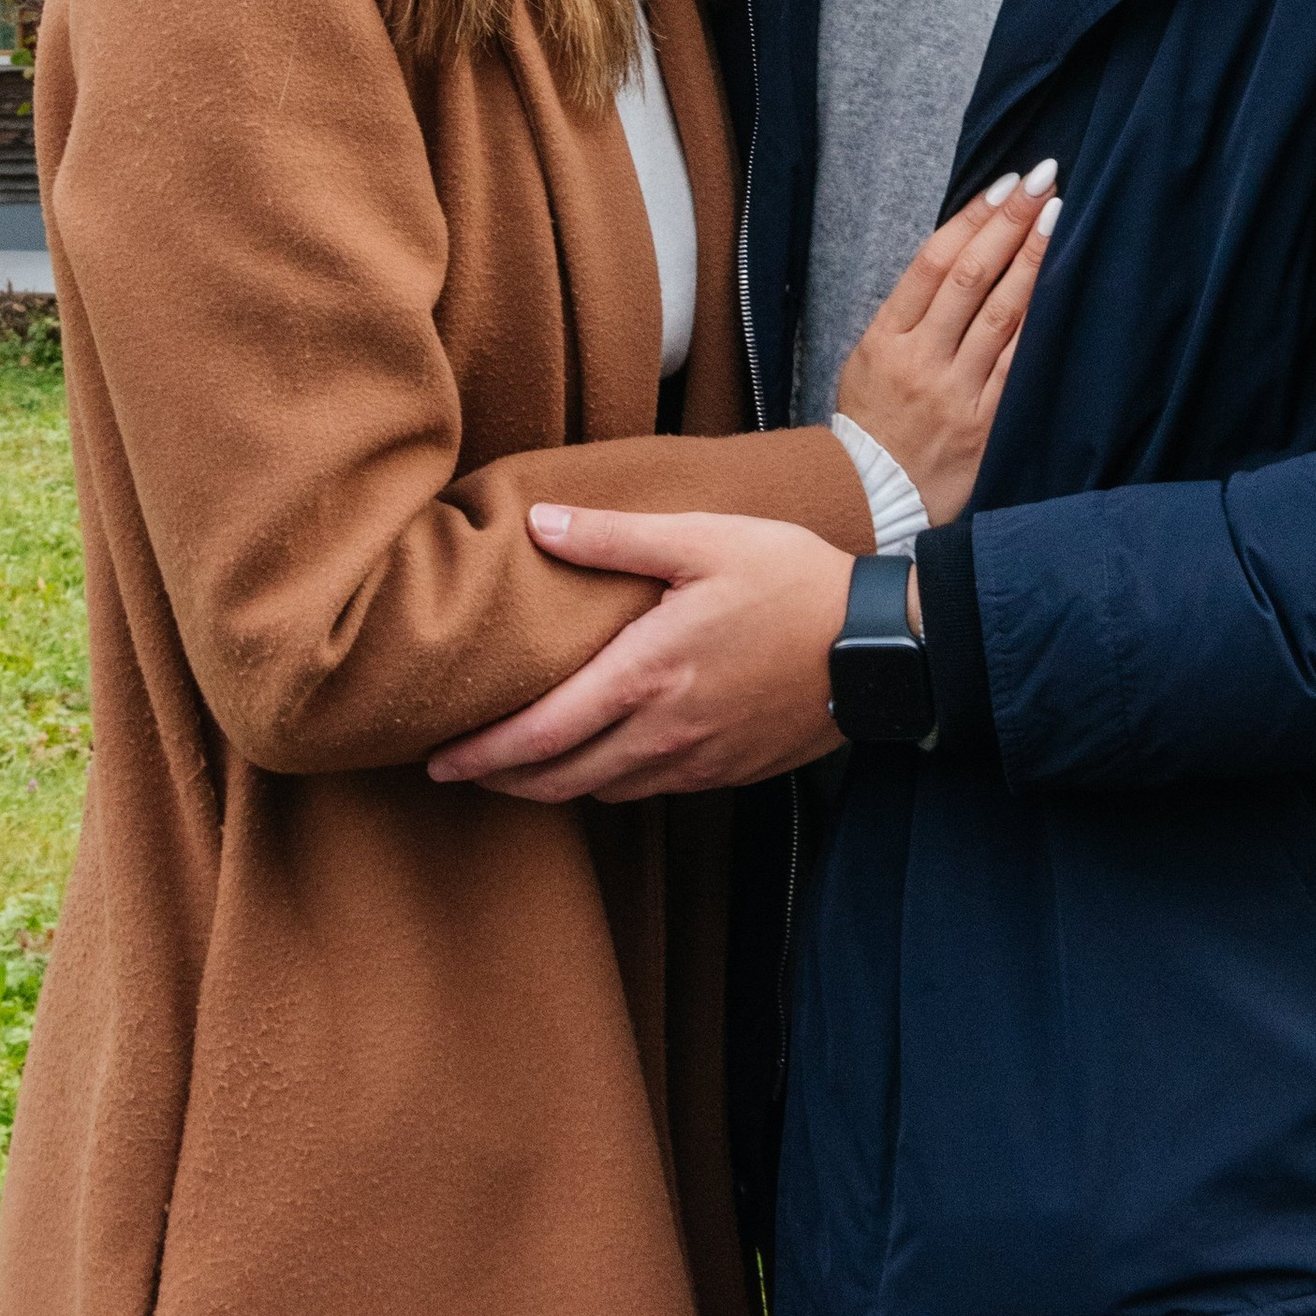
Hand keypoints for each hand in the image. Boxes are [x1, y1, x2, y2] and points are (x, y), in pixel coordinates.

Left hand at [423, 508, 851, 801]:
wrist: (877, 647)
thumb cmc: (792, 581)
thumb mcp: (704, 539)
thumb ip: (616, 538)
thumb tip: (539, 524)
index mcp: (648, 674)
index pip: (543, 733)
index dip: (484, 753)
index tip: (438, 760)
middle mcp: (663, 733)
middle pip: (560, 779)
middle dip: (503, 779)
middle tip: (460, 769)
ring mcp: (696, 762)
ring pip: (601, 791)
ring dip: (552, 785)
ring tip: (518, 766)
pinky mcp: (726, 773)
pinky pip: (647, 790)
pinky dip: (606, 783)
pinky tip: (599, 760)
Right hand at [835, 162, 1059, 522]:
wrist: (870, 498)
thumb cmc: (871, 419)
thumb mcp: (867, 356)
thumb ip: (909, 311)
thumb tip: (960, 252)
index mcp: (886, 337)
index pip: (934, 261)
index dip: (972, 217)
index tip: (1005, 183)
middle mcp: (921, 359)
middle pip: (971, 277)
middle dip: (1009, 222)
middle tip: (1042, 179)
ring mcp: (956, 393)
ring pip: (1001, 315)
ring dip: (1032, 260)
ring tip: (1058, 215)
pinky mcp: (985, 426)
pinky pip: (1017, 366)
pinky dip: (1038, 323)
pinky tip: (1060, 287)